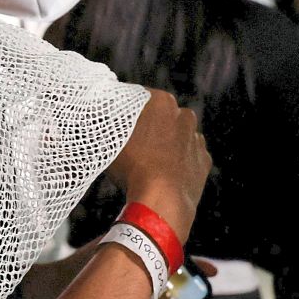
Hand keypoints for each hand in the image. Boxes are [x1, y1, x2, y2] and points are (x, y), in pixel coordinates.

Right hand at [107, 89, 210, 242]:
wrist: (161, 199)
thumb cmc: (132, 166)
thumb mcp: (108, 140)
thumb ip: (103, 122)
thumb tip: (95, 116)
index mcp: (161, 101)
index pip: (138, 98)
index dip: (124, 111)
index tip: (115, 124)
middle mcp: (183, 115)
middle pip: (160, 116)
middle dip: (148, 126)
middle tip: (130, 144)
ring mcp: (196, 139)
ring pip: (176, 136)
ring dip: (165, 143)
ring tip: (146, 162)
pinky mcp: (203, 161)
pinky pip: (188, 156)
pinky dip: (178, 161)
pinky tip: (163, 173)